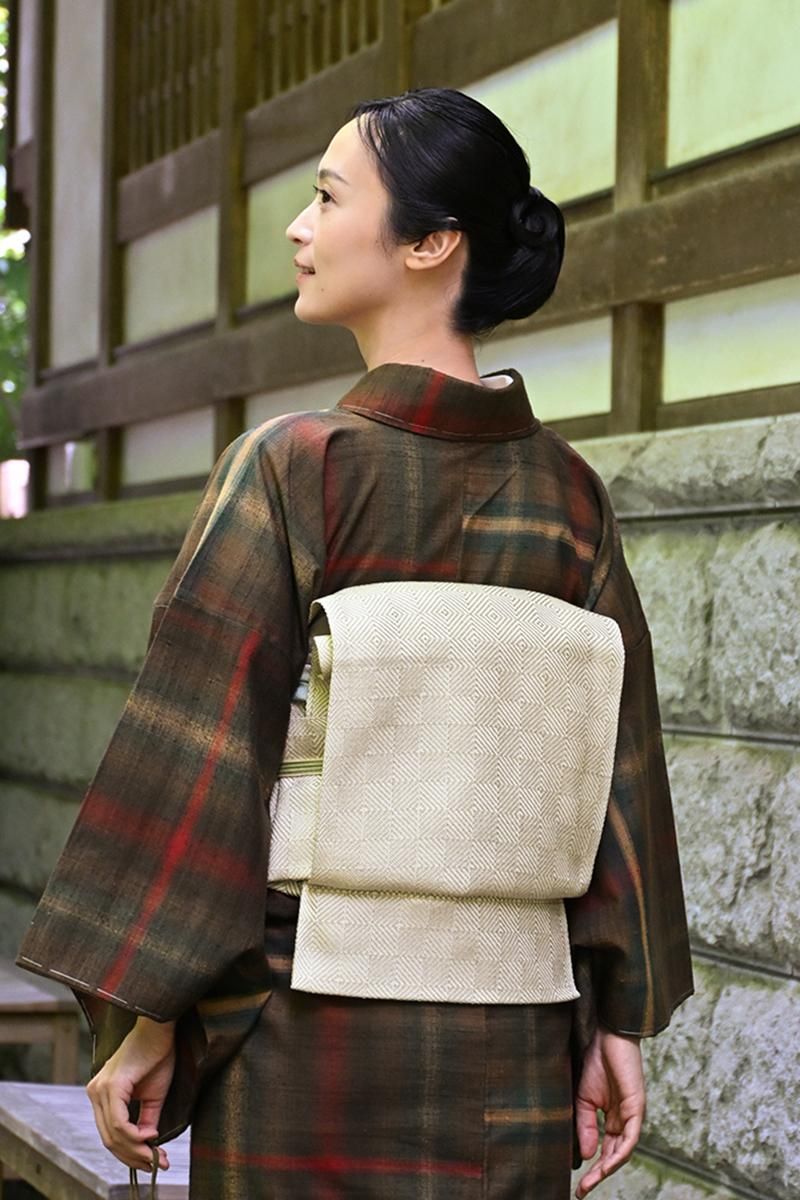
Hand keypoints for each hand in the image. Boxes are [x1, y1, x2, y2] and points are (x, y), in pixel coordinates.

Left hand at [86, 1015, 176, 1171]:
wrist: (161, 1027)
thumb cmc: (157, 1055)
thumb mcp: (153, 1095)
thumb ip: (146, 1120)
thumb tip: (148, 1143)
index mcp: (101, 1094)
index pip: (109, 1134)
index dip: (130, 1153)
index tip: (153, 1161)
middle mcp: (95, 1092)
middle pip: (109, 1139)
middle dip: (133, 1157)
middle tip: (156, 1165)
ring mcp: (100, 1089)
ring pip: (113, 1134)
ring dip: (136, 1150)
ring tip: (156, 1154)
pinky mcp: (112, 1086)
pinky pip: (119, 1122)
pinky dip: (134, 1135)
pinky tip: (151, 1135)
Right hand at [574, 1024, 645, 1197]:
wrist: (604, 1034)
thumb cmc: (595, 1061)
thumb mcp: (583, 1098)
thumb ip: (585, 1126)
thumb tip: (587, 1155)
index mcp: (611, 1117)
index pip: (604, 1150)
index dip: (593, 1169)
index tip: (579, 1186)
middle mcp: (624, 1119)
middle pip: (614, 1155)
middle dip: (599, 1174)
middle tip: (583, 1190)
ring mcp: (632, 1114)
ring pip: (624, 1150)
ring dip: (608, 1168)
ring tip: (592, 1181)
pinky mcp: (636, 1106)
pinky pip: (631, 1136)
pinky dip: (620, 1152)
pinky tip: (608, 1163)